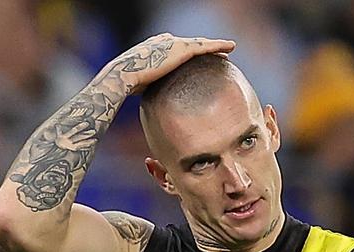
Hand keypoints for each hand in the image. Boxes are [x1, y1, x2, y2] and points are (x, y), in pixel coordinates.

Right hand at [93, 33, 235, 93]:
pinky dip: (218, 45)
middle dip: (203, 47)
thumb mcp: (141, 85)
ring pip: (200, 43)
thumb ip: (150, 88)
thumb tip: (155, 107)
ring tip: (228, 48)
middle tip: (217, 53)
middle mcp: (165, 42)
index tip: (196, 58)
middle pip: (190, 44)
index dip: (188, 52)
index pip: (175, 48)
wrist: (123, 75)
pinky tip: (230, 47)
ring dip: (215, 45)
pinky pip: (205, 46)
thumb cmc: (127, 84)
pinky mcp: (181, 49)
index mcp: (154, 48)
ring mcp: (174, 44)